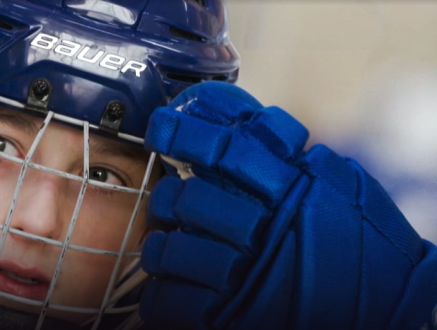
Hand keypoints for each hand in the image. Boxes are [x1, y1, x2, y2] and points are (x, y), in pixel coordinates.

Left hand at [139, 81, 436, 329]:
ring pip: (173, 248)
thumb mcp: (340, 185)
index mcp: (293, 188)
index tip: (161, 126)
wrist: (391, 307)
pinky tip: (170, 285)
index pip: (227, 148)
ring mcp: (249, 274)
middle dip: (171, 197)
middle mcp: (268, 227)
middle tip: (171, 200)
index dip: (187, 132)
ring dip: (162, 246)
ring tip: (167, 246)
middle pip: (190, 198)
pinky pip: (175, 298)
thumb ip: (292, 158)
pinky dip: (164, 291)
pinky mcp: (236, 315)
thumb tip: (241, 123)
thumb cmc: (362, 243)